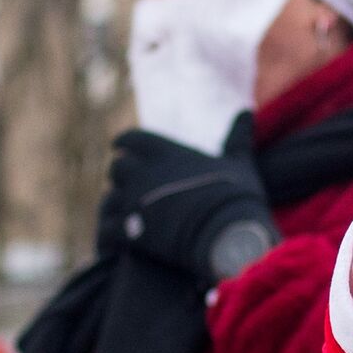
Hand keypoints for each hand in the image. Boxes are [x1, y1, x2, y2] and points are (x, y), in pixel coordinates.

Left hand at [100, 112, 277, 284]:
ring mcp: (134, 203)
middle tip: (130, 183)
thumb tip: (246, 111)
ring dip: (115, 204)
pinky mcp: (129, 232)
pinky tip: (117, 240)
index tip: (120, 146)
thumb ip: (237, 136)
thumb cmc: (237, 197)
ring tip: (126, 213)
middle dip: (123, 175)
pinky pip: (106, 229)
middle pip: (118, 168)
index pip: (133, 139)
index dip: (125, 142)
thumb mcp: (239, 162)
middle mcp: (143, 173)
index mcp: (166, 153)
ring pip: (108, 199)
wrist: (229, 236)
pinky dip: (109, 234)